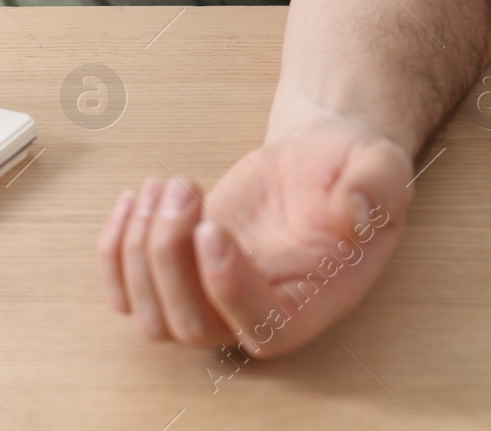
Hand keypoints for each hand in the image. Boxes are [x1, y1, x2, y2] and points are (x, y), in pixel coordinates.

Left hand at [97, 113, 412, 357]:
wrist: (320, 163)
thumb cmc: (351, 169)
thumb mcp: (378, 166)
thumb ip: (374, 187)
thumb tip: (355, 212)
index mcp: (313, 300)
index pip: (262, 327)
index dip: (227, 289)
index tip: (209, 228)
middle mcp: (259, 313)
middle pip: (192, 326)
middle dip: (169, 256)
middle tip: (183, 188)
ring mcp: (213, 300)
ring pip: (152, 316)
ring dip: (139, 251)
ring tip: (163, 185)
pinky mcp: (181, 276)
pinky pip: (127, 294)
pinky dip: (112, 253)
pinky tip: (132, 200)